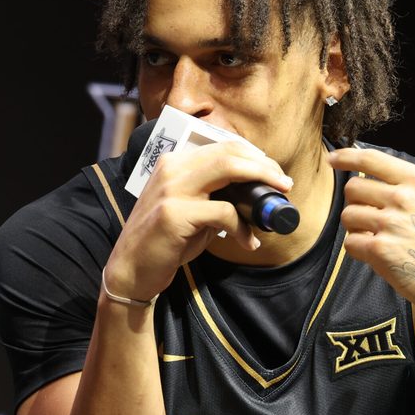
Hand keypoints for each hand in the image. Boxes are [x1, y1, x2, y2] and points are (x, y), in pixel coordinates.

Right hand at [104, 141, 291, 301]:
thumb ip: (214, 195)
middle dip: (264, 166)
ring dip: (260, 182)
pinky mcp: (174, 213)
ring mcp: (171, 189)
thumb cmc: (164, 240)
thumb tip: (253, 193)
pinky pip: (223, 212)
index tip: (273, 172)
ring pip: (229, 169)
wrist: (130, 269)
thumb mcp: (188, 208)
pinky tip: (248, 241)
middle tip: (284, 183)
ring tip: (275, 202)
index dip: (254, 155)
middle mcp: (171, 169)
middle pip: (229, 152)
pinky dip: (242, 227)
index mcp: (174, 162)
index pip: (222, 145)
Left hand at [327, 136, 414, 327]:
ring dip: (356, 227)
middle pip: (352, 188)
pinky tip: (377, 252)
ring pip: (348, 215)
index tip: (333, 159)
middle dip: (356, 202)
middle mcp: (402, 199)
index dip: (346, 157)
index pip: (371, 160)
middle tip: (371, 215)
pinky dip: (358, 249)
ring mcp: (389, 225)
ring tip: (376, 235)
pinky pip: (350, 242)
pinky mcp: (380, 250)